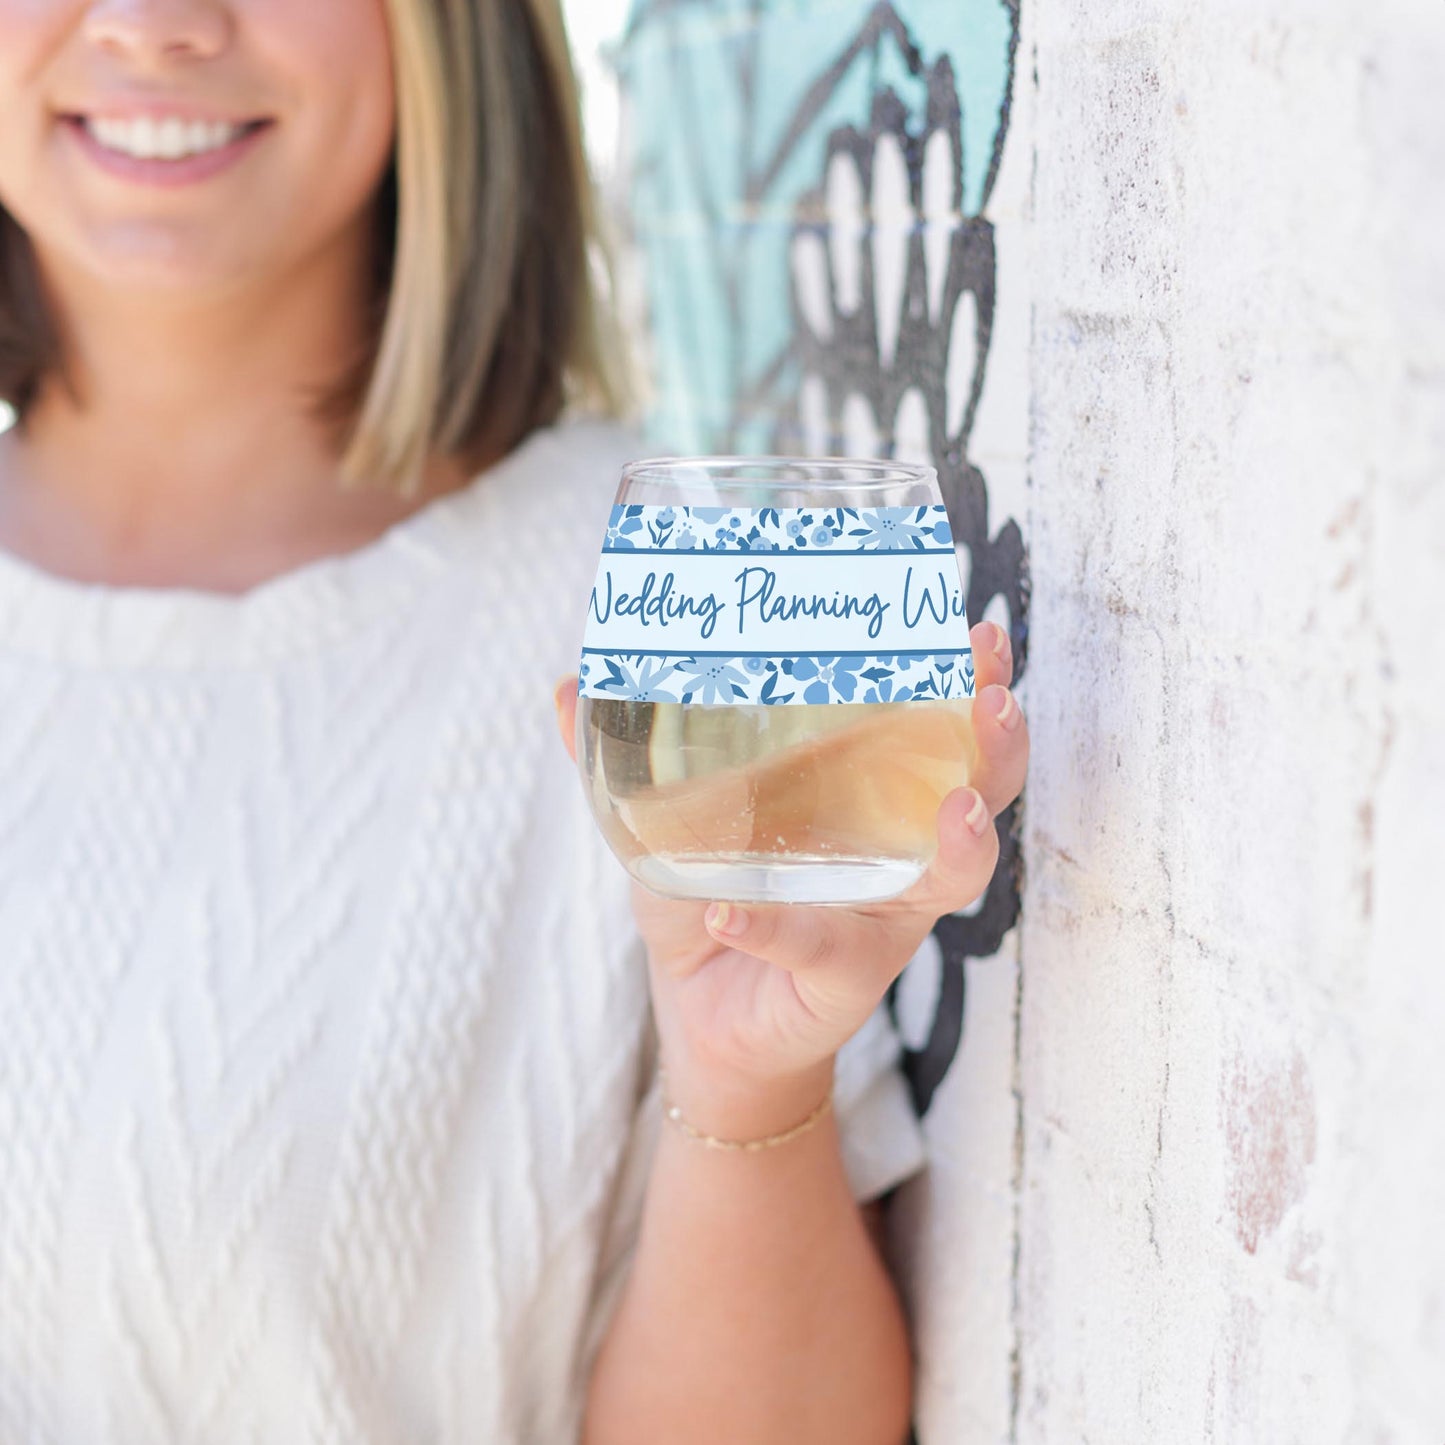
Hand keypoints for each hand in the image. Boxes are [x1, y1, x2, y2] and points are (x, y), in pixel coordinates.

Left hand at [554, 621, 1028, 1137]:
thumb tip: (568, 685)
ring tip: (956, 808)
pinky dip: (769, 928)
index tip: (982, 633)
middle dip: (996, 745)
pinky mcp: (840, 982)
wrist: (700, 1011)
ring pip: (947, 880)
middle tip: (995, 698)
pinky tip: (728, 909)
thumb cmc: (710, 893)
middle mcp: (895, 852)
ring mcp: (880, 920)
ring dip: (961, 842)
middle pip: (977, 793)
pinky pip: (816, 950)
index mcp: (865, 794)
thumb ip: (625, 757)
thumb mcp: (669, 817)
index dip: (971, 684)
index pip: (934, 728)